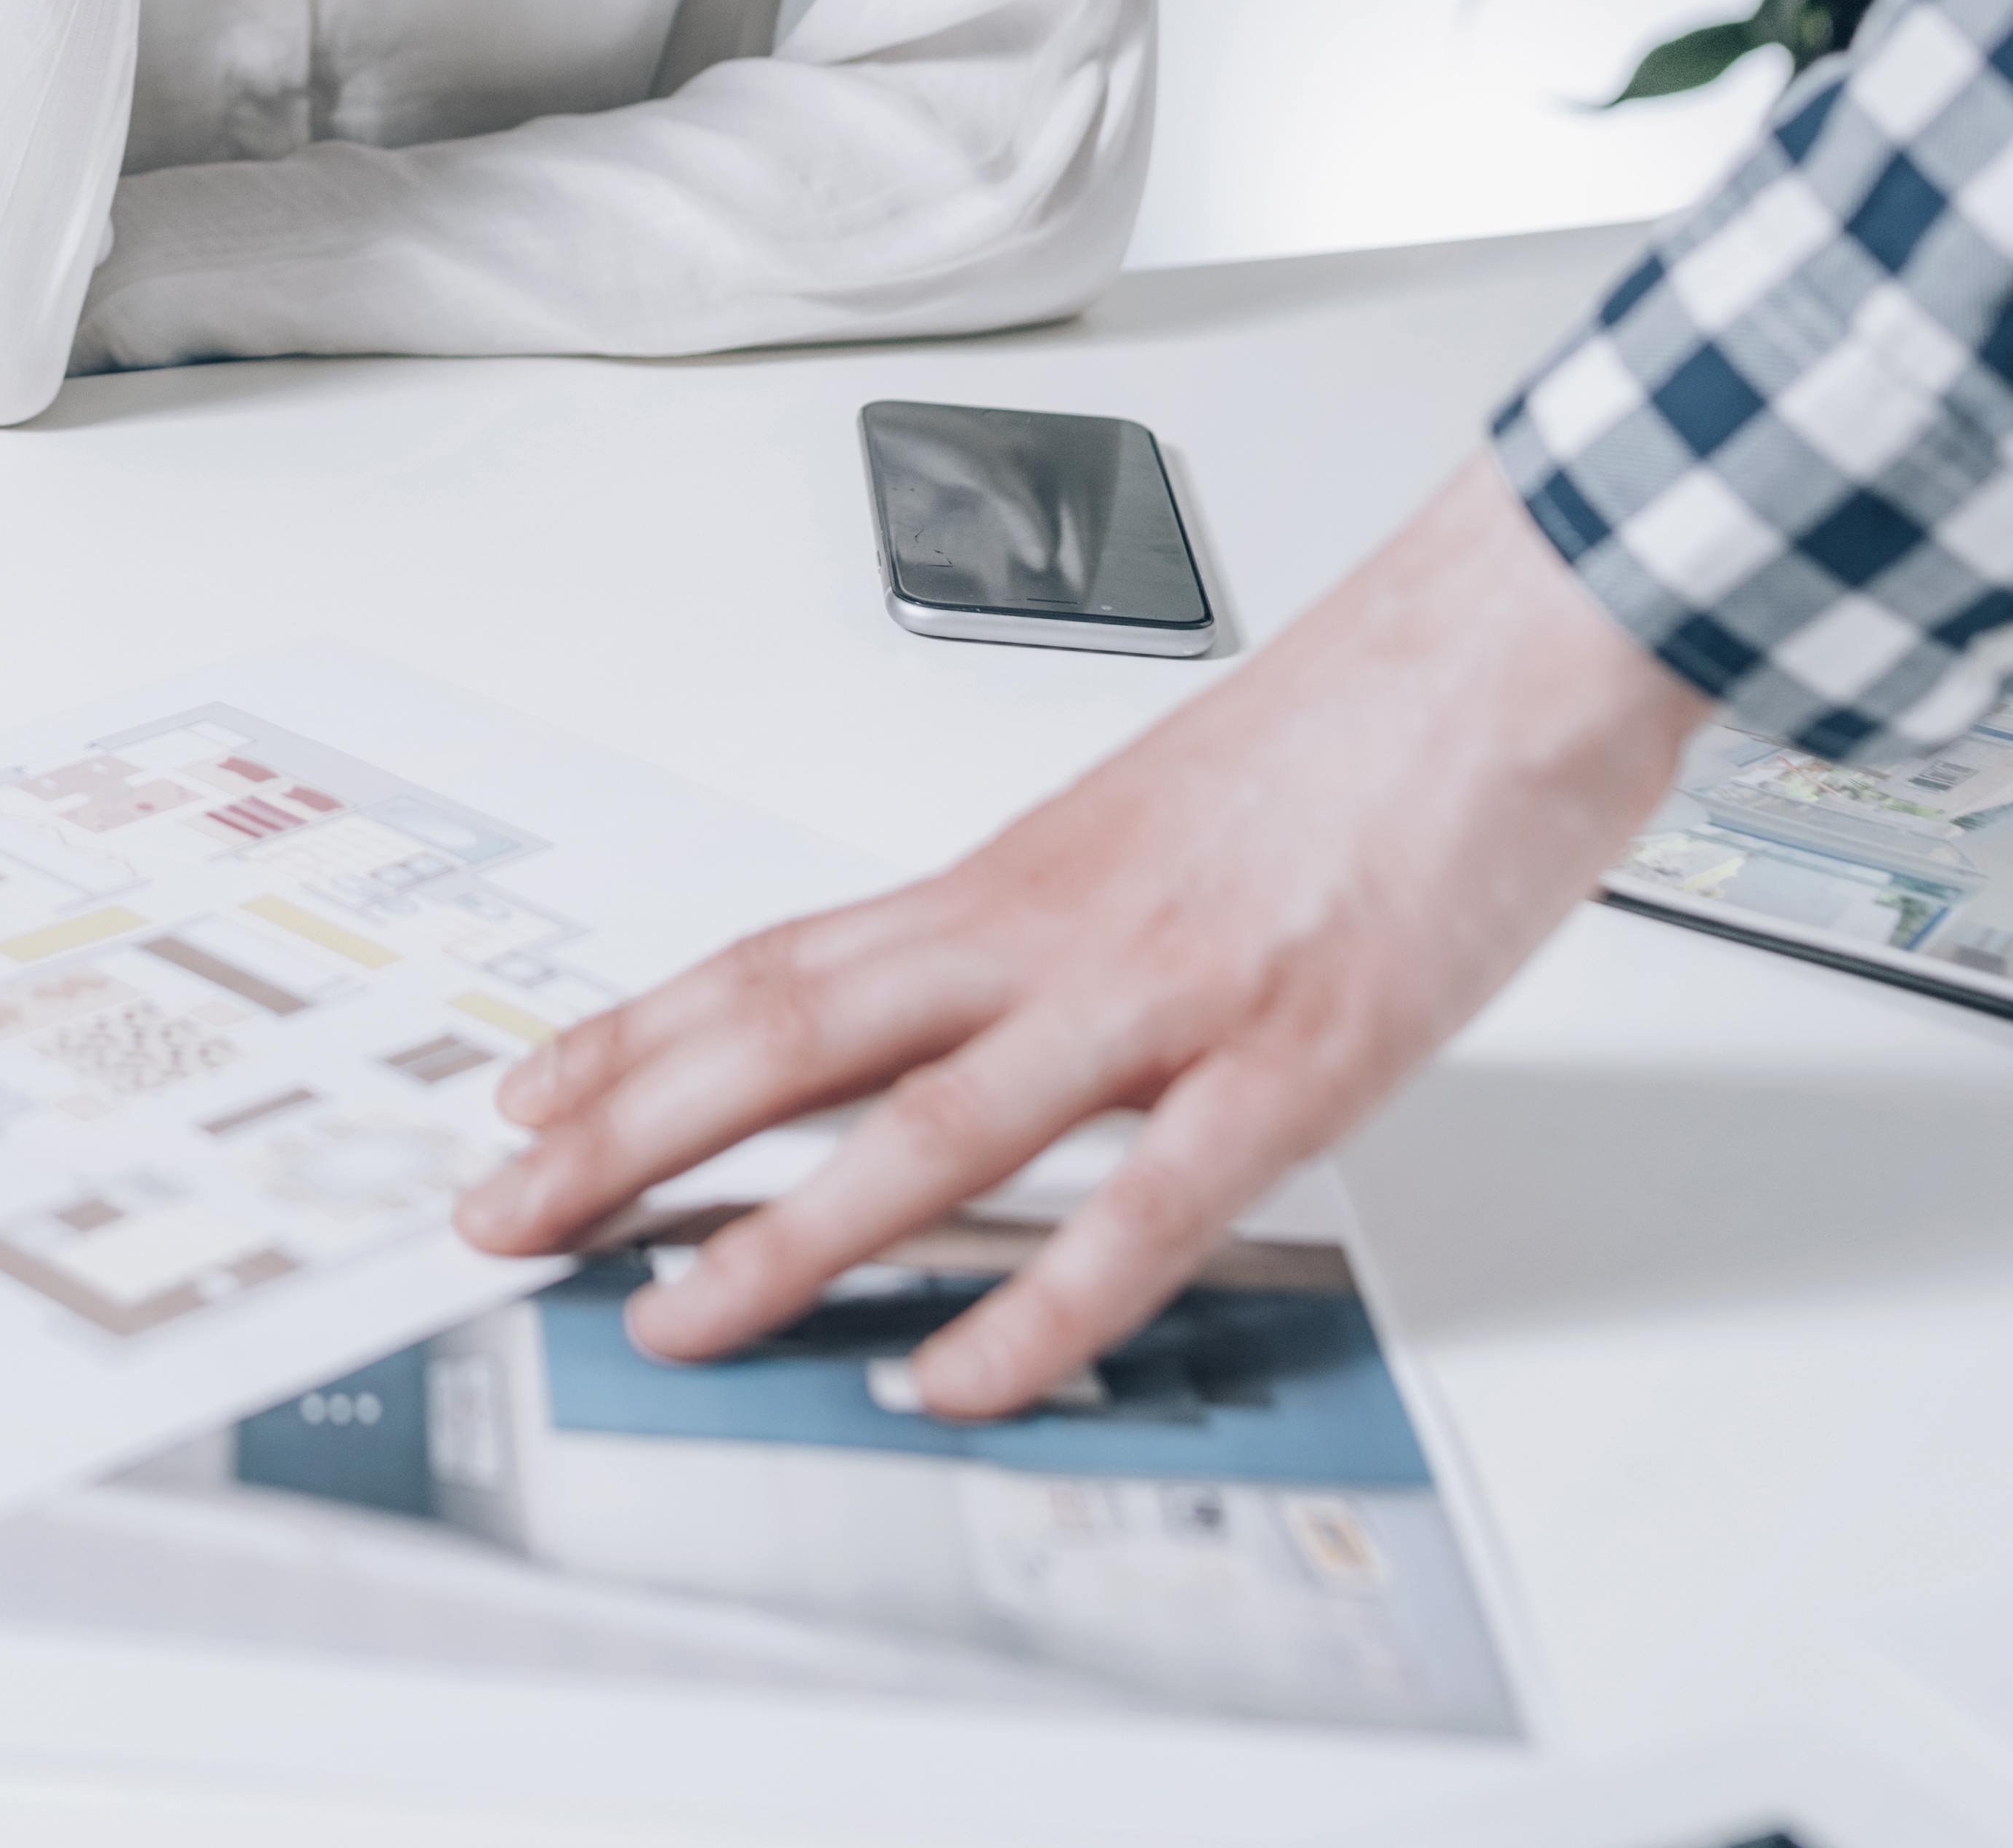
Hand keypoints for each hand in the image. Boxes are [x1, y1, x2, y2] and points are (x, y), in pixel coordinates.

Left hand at [453, 454, 1698, 1412]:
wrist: (1512, 637)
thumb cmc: (1358, 731)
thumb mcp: (1161, 827)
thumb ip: (1062, 925)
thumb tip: (976, 1009)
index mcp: (1021, 877)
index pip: (779, 963)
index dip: (637, 1037)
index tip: (527, 1098)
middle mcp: (1055, 930)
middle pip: (790, 1036)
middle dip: (625, 1136)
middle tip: (500, 1213)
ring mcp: (1165, 995)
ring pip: (929, 1128)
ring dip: (783, 1234)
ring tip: (665, 1317)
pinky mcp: (1295, 1056)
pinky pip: (1142, 1207)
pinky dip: (1038, 1302)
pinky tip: (956, 1375)